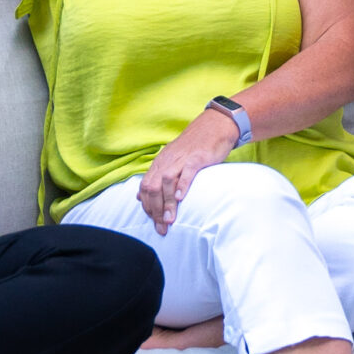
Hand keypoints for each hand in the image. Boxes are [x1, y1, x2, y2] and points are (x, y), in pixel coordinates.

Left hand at [139, 107, 243, 233]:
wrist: (214, 126)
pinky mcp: (197, 157)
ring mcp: (181, 159)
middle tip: (162, 228)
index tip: (155, 222)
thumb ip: (155, 178)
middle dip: (155, 210)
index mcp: (160, 163)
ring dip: (167, 203)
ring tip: (170, 220)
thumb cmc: (195, 147)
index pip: (145, 187)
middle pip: (152, 187)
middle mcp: (167, 161)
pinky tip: (181, 198)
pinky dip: (182, 185)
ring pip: (167, 182)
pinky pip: (187, 172)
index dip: (147, 207)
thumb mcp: (171, 161)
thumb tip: (139, 196)